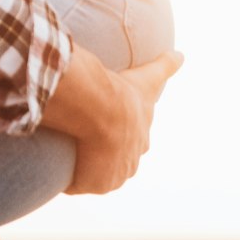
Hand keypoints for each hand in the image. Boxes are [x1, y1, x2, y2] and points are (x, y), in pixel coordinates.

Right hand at [64, 51, 182, 195]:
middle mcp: (130, 161)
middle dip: (106, 156)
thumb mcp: (149, 78)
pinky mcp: (94, 184)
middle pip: (117, 161)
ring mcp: (113, 175)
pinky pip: (76, 183)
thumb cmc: (124, 93)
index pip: (134, 141)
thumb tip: (181, 55)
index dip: (122, 135)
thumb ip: (165, 67)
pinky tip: (57, 166)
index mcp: (140, 138)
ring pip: (96, 173)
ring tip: (67, 156)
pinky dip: (69, 178)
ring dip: (85, 167)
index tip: (109, 129)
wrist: (103, 110)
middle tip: (86, 143)